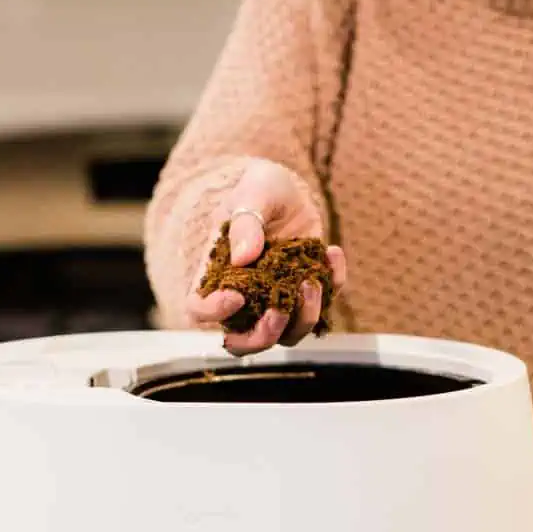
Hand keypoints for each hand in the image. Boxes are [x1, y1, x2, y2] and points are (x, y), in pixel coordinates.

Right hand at [184, 160, 346, 355]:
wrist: (287, 190)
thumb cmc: (258, 189)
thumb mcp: (252, 194)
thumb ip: (246, 222)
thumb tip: (243, 257)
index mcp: (216, 274)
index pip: (199, 309)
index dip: (213, 312)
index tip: (237, 295)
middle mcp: (243, 296)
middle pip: (243, 341)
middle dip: (264, 334)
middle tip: (282, 307)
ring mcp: (275, 299)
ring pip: (285, 335)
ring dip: (303, 318)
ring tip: (313, 281)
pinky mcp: (305, 293)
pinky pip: (321, 308)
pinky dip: (332, 288)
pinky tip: (333, 253)